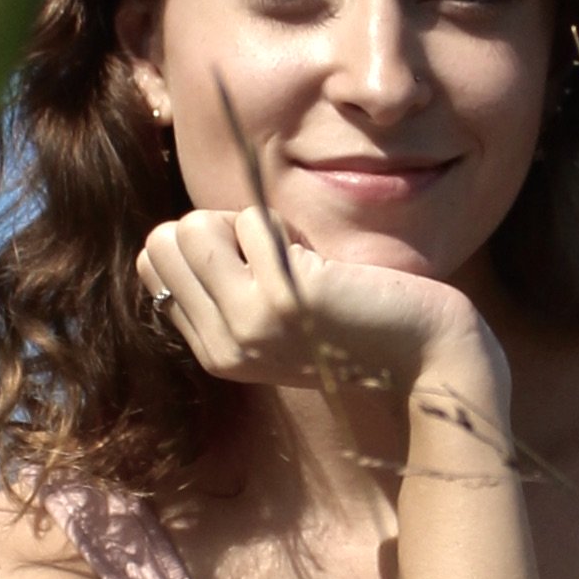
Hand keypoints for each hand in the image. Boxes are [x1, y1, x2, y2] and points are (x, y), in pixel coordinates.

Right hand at [137, 207, 503, 424]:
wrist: (426, 357)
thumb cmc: (360, 321)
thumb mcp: (278, 317)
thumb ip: (228, 289)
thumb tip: (180, 231)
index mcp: (215, 354)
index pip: (152, 264)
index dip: (205, 243)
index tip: (256, 264)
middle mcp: (222, 347)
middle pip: (164, 241)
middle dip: (217, 227)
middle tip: (276, 255)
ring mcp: (247, 325)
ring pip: (191, 226)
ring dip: (246, 223)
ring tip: (294, 257)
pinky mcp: (283, 299)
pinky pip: (251, 222)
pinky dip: (283, 224)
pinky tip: (321, 262)